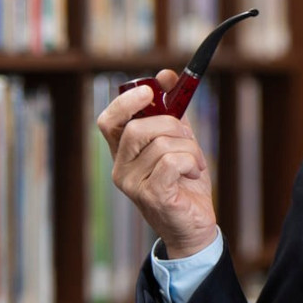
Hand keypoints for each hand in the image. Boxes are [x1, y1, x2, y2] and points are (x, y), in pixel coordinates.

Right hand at [97, 69, 217, 257]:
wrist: (194, 226)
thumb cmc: (184, 184)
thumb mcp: (179, 142)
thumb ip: (171, 112)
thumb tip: (166, 76)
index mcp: (123, 153)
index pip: (108, 121)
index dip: (126, 101)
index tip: (150, 90)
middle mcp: (121, 169)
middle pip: (137, 128)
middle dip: (171, 124)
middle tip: (188, 137)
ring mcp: (133, 184)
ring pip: (161, 143)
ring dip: (189, 148)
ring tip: (195, 163)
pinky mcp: (152, 196)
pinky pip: (172, 161)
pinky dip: (191, 161)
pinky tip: (193, 173)